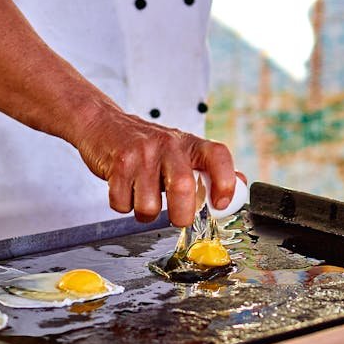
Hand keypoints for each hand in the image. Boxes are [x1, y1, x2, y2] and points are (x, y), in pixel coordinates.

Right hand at [73, 101, 236, 226]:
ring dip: (146, 213)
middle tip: (178, 219)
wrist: (103, 125)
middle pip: (183, 188)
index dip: (225, 181)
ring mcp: (142, 154)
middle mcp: (168, 146)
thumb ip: (209, 170)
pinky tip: (125, 190)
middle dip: (182, 215)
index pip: (218, 156)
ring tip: (144, 199)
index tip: (220, 203)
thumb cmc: (147, 145)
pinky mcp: (118, 165)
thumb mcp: (181, 151)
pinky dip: (123, 206)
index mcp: (189, 144)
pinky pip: (123, 204)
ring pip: (149, 205)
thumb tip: (240, 187)